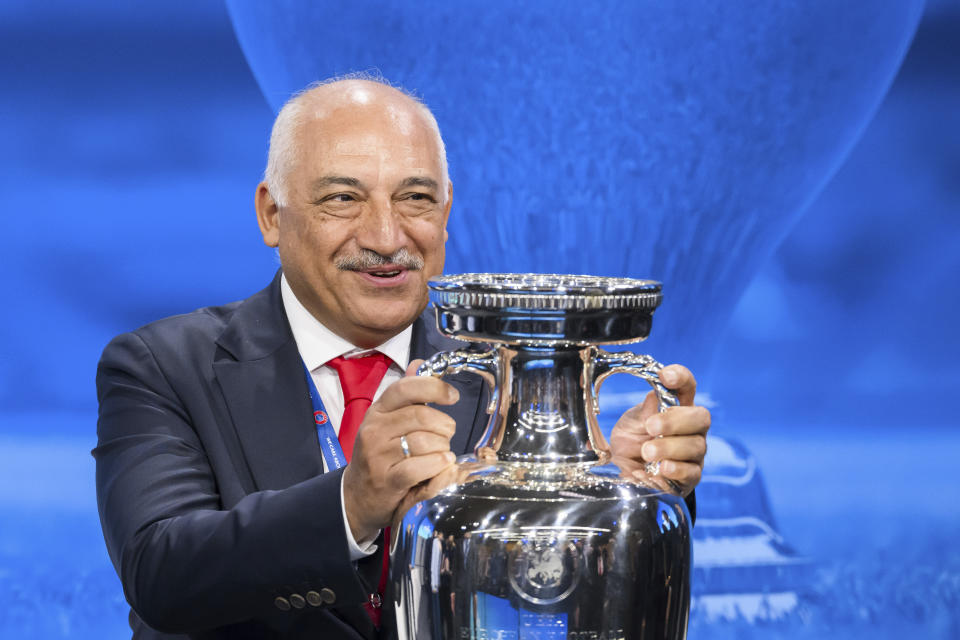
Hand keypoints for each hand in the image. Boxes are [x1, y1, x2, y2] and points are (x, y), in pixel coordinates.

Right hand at [341, 360, 458, 541]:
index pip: (405, 388)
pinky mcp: (387, 480)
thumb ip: (407, 394)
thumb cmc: (380, 454)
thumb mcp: (388, 421)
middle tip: (447, 434)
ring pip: (425, 442)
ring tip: (441, 453)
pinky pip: (422, 467)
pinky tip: (441, 464)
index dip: (434, 388)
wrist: (357, 496)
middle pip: (421, 416)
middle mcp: (374, 430)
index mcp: (377, 411)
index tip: (452, 396)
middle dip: (444, 425)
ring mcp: (378, 456)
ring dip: (443, 448)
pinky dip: (438, 465)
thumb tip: (420, 364)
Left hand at [608, 364, 709, 496]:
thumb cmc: (631, 442)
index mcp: (677, 408)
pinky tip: (660, 469)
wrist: (624, 473)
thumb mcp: (630, 424)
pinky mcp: (690, 478)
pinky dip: (674, 470)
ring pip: (696, 446)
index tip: (665, 376)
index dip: (681, 378)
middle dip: (675, 421)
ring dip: (669, 448)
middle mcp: (692, 429)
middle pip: (701, 417)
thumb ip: (643, 412)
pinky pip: (691, 473)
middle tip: (650, 426)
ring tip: (646, 452)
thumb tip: (654, 398)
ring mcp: (694, 454)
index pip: (688, 386)